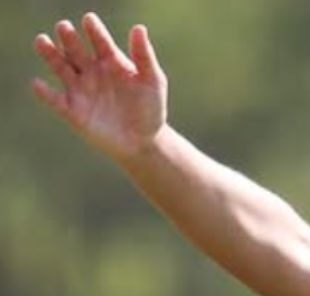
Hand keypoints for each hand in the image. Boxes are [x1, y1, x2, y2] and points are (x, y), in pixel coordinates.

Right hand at [32, 13, 167, 162]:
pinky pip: (55, 100)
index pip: (100, 41)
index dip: (94, 30)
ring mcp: (80, 89)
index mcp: (110, 60)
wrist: (143, 141)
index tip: (89, 20)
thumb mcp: (152, 81)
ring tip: (41, 41)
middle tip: (64, 27)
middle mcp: (91, 70)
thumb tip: (138, 28)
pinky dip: (45, 93)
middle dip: (69, 38)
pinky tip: (38, 84)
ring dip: (50, 54)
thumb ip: (144, 56)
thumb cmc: (149, 108)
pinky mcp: (72, 110)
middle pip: (76, 50)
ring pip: (60, 67)